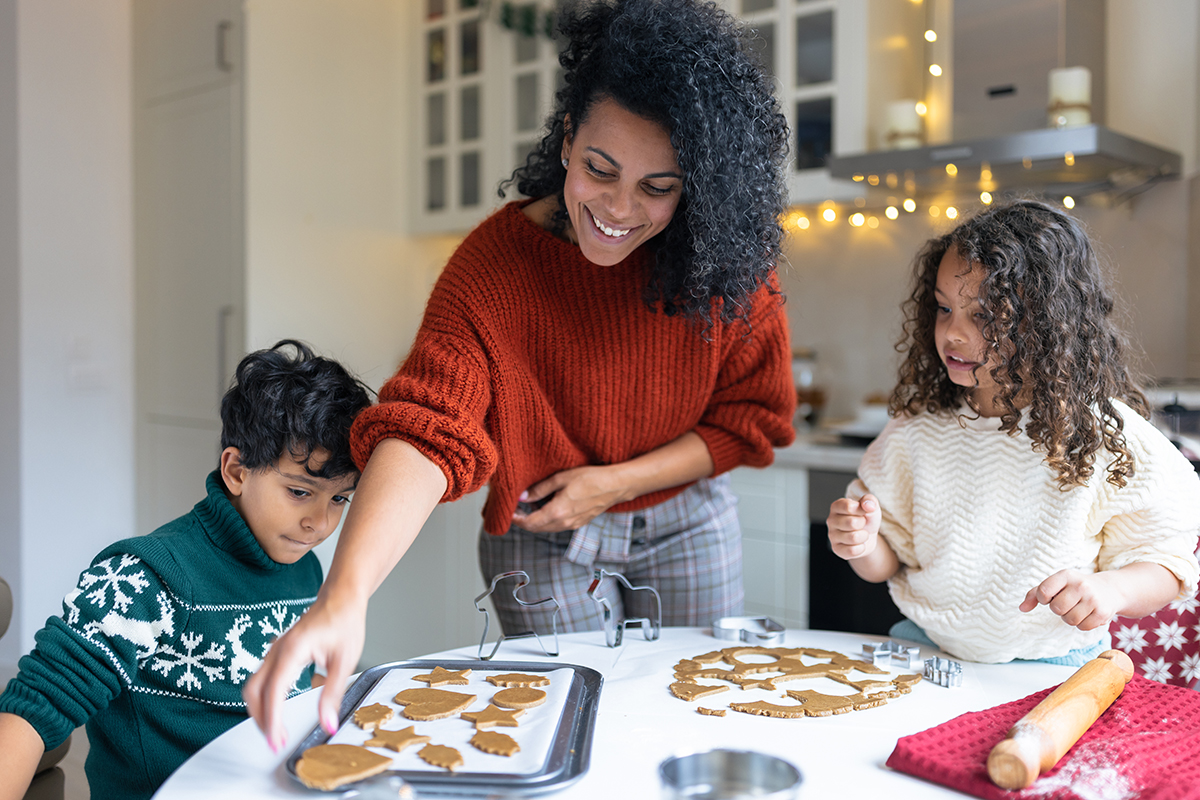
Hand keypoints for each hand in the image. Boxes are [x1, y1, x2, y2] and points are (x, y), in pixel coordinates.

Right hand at [243, 592, 366, 752]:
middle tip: (276, 741)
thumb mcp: (345, 661)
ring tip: (276, 730)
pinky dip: (264, 698)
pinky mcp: (278, 652)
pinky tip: (276, 710)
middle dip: (261, 719)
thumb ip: (333, 694)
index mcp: (292, 650)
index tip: (276, 740)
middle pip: (253, 691)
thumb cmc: (344, 621)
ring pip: (253, 685)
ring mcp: (275, 650)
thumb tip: (328, 723)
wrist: (341, 597)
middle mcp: (277, 650)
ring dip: (260, 710)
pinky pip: (261, 678)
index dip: (272, 720)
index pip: (273, 692)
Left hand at [512, 466, 627, 532]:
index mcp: (557, 513)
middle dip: (524, 521)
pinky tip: (545, 508)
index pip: (529, 523)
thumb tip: (522, 498)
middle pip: (537, 529)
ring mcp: (573, 525)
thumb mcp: (561, 478)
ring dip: (535, 521)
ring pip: (547, 528)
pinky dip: (547, 520)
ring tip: (528, 508)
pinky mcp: (579, 523)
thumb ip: (540, 490)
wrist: (615, 485)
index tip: (509, 512)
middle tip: (515, 509)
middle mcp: (564, 523)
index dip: (516, 519)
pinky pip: (557, 526)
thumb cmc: (590, 478)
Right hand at [827, 494, 881, 560]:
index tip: (864, 511)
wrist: (868, 537)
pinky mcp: (836, 549)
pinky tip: (858, 544)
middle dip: (863, 524)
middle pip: (852, 523)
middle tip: (862, 524)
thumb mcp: (871, 507)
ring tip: (861, 534)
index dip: (862, 510)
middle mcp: (831, 520)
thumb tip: (868, 505)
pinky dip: (861, 548)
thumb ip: (870, 501)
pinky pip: (852, 551)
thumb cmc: (866, 519)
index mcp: (836, 506)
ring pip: (853, 537)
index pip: (848, 507)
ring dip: (864, 536)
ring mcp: (832, 536)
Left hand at [1019, 570, 1121, 630]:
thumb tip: (1021, 608)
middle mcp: (1081, 585)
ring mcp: (1093, 599)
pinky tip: (1087, 614)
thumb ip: (1035, 594)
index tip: (1049, 597)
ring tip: (1077, 608)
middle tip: (1066, 603)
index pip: (1043, 591)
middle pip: (1056, 609)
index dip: (1042, 598)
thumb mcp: (1056, 584)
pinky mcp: (1102, 613)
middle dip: (1058, 609)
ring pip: (1069, 620)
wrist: (1110, 589)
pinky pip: (1082, 627)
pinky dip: (1082, 624)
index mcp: (1066, 575)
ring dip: (1069, 618)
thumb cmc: (1075, 587)